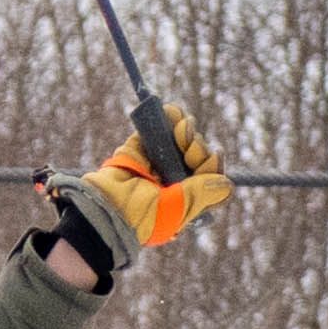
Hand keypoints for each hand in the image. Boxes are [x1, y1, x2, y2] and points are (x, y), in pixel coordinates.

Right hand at [44, 110, 229, 284]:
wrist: (100, 207)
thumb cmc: (137, 217)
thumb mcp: (172, 211)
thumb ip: (198, 195)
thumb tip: (226, 183)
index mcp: (184, 201)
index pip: (209, 179)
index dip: (213, 165)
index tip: (212, 154)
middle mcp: (173, 182)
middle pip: (196, 157)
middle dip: (197, 147)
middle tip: (188, 145)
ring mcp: (156, 164)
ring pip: (180, 141)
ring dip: (186, 129)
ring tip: (183, 125)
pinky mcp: (139, 149)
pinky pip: (157, 130)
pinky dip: (167, 118)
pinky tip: (172, 111)